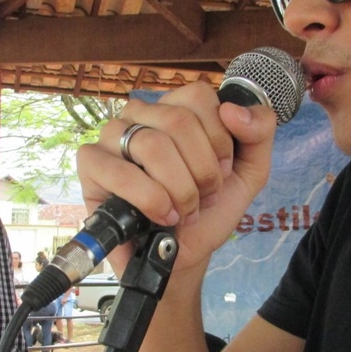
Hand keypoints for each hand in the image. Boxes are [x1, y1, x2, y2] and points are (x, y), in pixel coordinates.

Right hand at [76, 82, 278, 275]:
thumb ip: (259, 133)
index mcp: (176, 108)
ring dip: (179, 189)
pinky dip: (150, 199)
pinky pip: (120, 171)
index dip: (218, 140)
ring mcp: (113, 137)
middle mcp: (142, 115)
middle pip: (178, 121)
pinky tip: (161, 216)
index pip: (198, 96)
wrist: (185, 255)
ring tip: (183, 210)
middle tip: (203, 197)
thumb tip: (232, 109)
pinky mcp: (91, 164)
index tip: (221, 173)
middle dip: (202, 171)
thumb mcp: (249, 172)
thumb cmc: (208, 210)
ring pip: (152, 145)